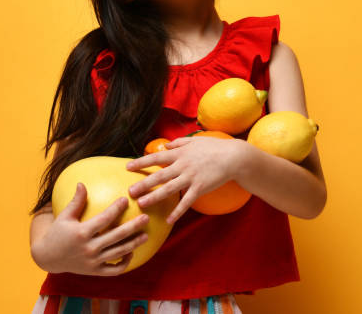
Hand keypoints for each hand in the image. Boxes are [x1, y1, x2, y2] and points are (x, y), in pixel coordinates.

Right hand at [32, 183, 149, 275]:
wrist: (47, 257)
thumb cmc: (57, 233)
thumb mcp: (64, 216)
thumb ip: (76, 201)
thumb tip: (81, 183)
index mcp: (81, 233)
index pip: (104, 219)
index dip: (116, 209)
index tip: (126, 199)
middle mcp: (88, 248)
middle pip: (116, 237)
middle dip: (133, 227)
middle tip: (146, 218)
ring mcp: (92, 262)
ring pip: (118, 253)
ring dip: (134, 244)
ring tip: (146, 235)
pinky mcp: (94, 272)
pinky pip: (114, 270)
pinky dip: (124, 263)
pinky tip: (132, 252)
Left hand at [126, 136, 245, 223]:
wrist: (234, 157)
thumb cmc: (214, 147)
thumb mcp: (195, 141)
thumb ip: (178, 143)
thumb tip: (164, 145)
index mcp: (180, 153)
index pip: (156, 158)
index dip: (141, 162)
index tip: (128, 167)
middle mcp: (183, 165)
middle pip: (159, 175)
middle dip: (143, 183)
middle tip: (130, 191)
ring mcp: (191, 177)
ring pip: (169, 189)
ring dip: (155, 197)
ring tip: (142, 204)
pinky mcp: (200, 188)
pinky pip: (186, 201)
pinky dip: (177, 211)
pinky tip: (168, 219)